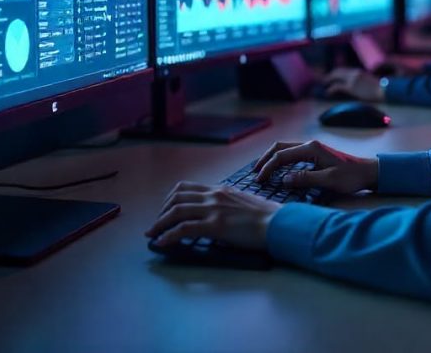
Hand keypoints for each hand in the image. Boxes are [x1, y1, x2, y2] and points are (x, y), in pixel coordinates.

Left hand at [144, 183, 280, 249]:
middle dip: (162, 211)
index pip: (187, 188)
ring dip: (160, 223)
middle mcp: (214, 196)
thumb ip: (225, 204)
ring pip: (176, 211)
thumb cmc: (265, 216)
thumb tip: (215, 214)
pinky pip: (184, 228)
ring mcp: (213, 209)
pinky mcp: (215, 225)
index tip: (165, 210)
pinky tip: (163, 242)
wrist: (277, 223)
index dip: (170, 199)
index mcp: (220, 190)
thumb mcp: (241, 202)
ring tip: (153, 234)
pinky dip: (169, 235)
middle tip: (157, 224)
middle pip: (177, 198)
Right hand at [253, 139, 377, 193]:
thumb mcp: (329, 180)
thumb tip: (283, 180)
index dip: (268, 167)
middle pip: (280, 147)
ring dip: (272, 159)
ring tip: (262, 171)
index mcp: (311, 148)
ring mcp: (312, 149)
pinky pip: (292, 155)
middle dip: (265, 159)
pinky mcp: (315, 155)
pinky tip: (278, 171)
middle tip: (255, 173)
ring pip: (285, 149)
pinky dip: (281, 161)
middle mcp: (310, 145)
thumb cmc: (351, 176)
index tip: (259, 180)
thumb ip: (305, 179)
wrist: (369, 172)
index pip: (282, 155)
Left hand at [322, 68, 384, 100]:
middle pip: (337, 71)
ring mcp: (352, 79)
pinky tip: (327, 93)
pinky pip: (336, 86)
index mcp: (358, 71)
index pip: (343, 70)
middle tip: (324, 81)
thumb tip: (356, 87)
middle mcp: (354, 72)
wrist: (384, 90)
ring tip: (323, 86)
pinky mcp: (351, 87)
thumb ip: (361, 82)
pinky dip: (330, 89)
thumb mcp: (369, 82)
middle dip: (329, 75)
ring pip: (335, 77)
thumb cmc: (380, 89)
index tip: (331, 78)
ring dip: (328, 81)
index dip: (335, 73)